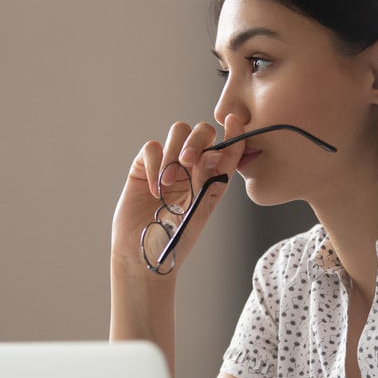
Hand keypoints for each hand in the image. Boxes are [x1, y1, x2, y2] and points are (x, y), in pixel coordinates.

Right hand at [110, 114, 246, 279]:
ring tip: (168, 182)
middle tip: (188, 162)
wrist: (142, 255)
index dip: (233, 132)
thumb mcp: (198, 212)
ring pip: (178, 131)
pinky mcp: (144, 167)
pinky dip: (154, 164)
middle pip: (202, 131)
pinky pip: (152, 148)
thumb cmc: (176, 240)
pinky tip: (153, 189)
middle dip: (197, 141)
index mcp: (213, 178)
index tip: (234, 122)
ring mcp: (168, 164)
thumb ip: (207, 182)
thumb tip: (214, 153)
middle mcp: (193, 167)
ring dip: (175, 152)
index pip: (227, 148)